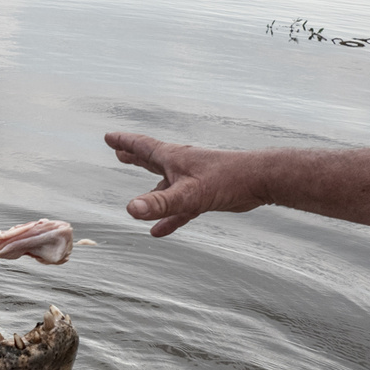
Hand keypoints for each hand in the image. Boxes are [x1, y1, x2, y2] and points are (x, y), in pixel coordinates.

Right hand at [106, 132, 270, 236]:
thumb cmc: (226, 180)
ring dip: (151, 191)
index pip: (143, 147)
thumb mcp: (189, 194)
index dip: (124, 142)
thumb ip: (160, 204)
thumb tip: (130, 210)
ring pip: (165, 185)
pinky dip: (168, 218)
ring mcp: (192, 180)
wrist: (260, 181)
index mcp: (173, 158)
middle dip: (134, 156)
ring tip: (136, 200)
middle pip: (151, 159)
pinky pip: (180, 208)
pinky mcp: (204, 195)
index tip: (109, 137)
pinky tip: (158, 232)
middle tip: (119, 151)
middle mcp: (181, 166)